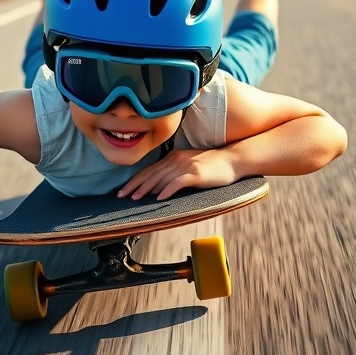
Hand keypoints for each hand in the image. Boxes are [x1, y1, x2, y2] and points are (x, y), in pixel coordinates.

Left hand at [118, 149, 238, 200]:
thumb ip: (173, 174)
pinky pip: (178, 182)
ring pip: (161, 178)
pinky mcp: (196, 174)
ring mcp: (186, 165)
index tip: (123, 190)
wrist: (233, 160)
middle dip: (135, 185)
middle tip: (122, 195)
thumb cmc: (212, 166)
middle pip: (151, 173)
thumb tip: (156, 188)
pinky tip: (159, 198)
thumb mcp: (189, 166)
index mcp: (173, 157)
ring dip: (147, 189)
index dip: (135, 180)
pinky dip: (167, 190)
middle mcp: (177, 159)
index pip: (149, 169)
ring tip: (136, 198)